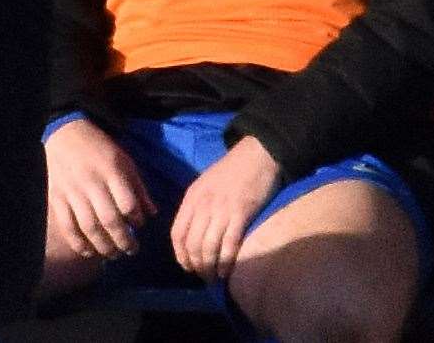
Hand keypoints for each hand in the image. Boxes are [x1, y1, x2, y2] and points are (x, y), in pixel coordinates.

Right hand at [45, 116, 156, 260]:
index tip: (139, 225)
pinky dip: (79, 243)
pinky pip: (67, 227)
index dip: (137, 220)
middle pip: (109, 220)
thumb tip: (152, 215)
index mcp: (111, 171)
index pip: (128, 204)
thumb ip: (138, 187)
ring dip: (104, 246)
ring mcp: (72, 192)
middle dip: (124, 241)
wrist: (64, 133)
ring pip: (89, 227)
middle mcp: (92, 183)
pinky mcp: (57, 198)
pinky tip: (89, 252)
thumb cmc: (98, 148)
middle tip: (131, 250)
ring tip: (114, 254)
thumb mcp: (124, 160)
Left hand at [171, 134, 280, 282]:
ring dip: (209, 268)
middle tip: (203, 277)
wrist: (256, 155)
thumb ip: (198, 206)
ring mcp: (221, 210)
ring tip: (214, 278)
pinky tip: (226, 272)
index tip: (187, 267)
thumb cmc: (231, 170)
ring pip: (208, 248)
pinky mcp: (240, 214)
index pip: (177, 233)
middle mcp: (203, 205)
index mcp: (192, 198)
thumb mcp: (205, 184)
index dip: (180, 254)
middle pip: (192, 244)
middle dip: (196, 265)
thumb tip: (194, 232)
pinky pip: (229, 245)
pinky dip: (225, 262)